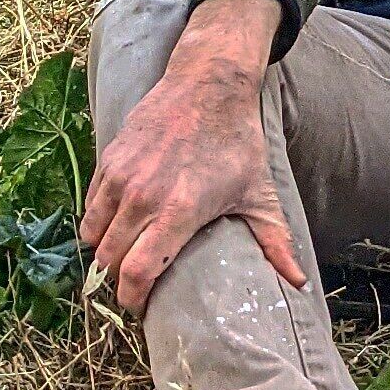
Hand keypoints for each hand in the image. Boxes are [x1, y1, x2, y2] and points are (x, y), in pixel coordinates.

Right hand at [80, 0, 306, 315]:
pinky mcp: (108, 159)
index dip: (133, 298)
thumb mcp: (259, 192)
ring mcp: (121, 176)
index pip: (136, 273)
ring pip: (93, 235)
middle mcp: (143, 196)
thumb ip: (275, 241)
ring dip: (105, 251)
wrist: (209, 83)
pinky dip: (98, 222)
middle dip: (119, 280)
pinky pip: (90, 206)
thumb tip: (299, 283)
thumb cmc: (237, 141)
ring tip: (123, 256)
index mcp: (179, 211)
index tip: (141, 306)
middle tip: (134, 283)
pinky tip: (117, 224)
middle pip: (110, 260)